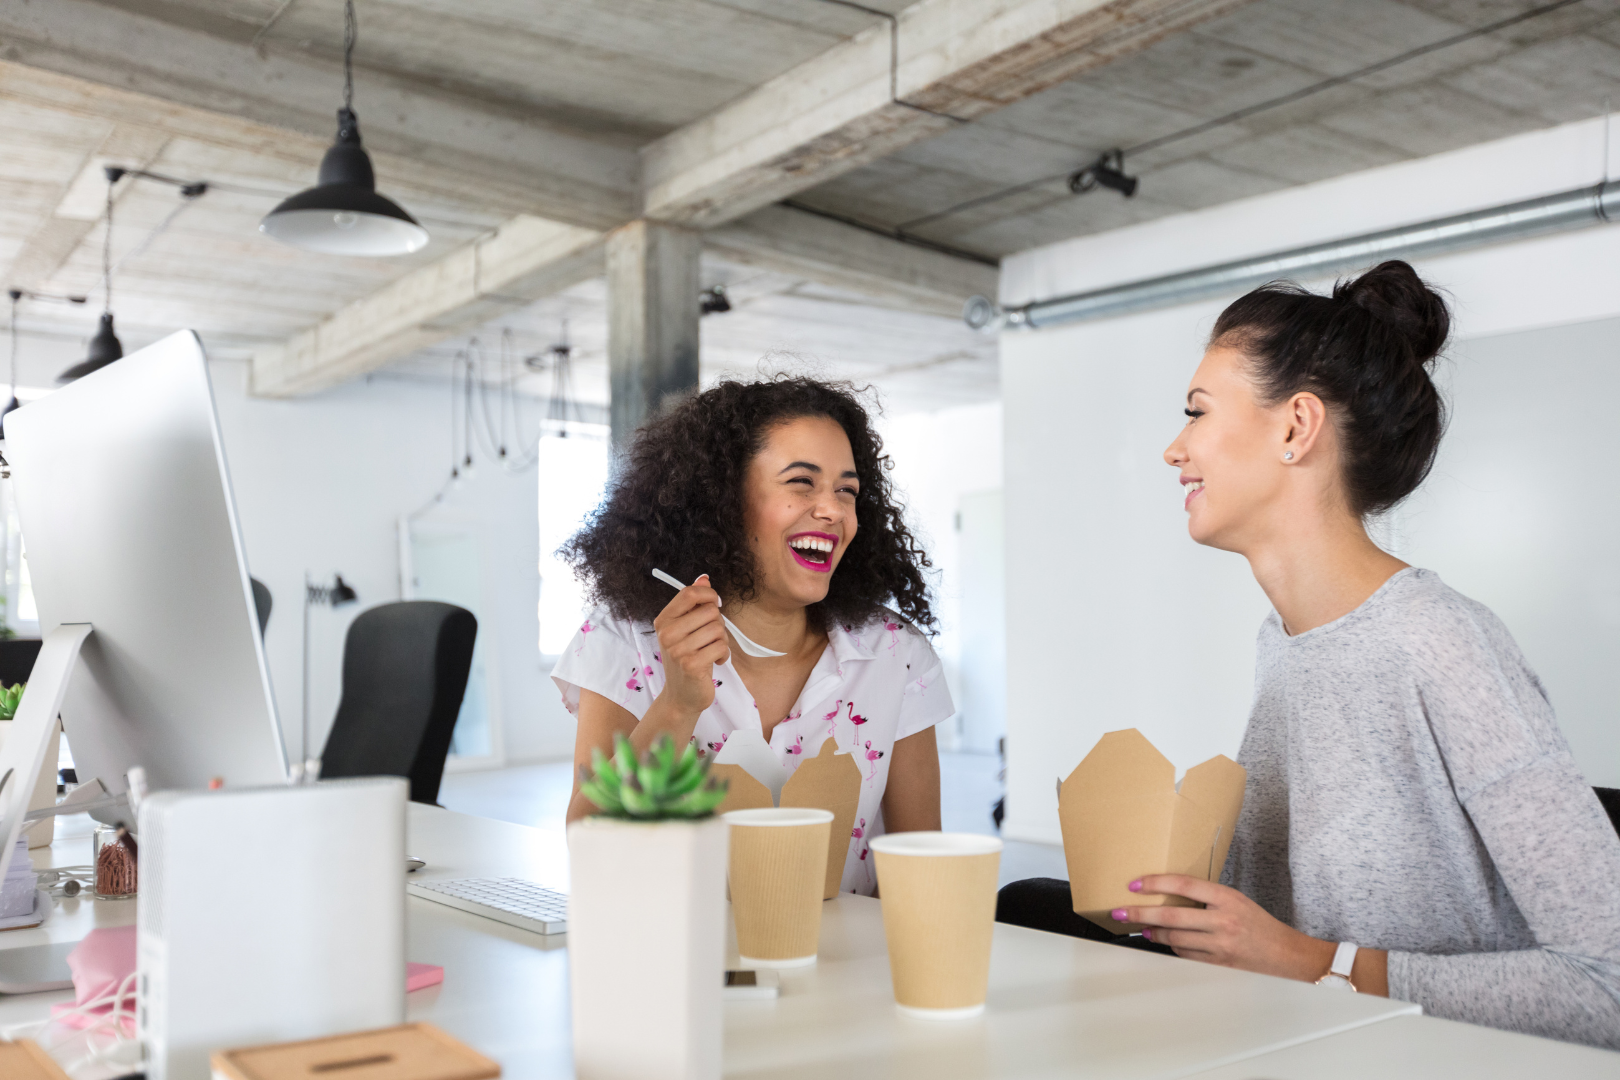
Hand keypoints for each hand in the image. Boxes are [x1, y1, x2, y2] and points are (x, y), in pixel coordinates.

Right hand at [651, 574, 728, 717]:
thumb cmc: (686, 659)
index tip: (716, 606)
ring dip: (722, 641)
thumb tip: (704, 578)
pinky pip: (721, 646)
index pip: (690, 593)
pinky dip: (724, 654)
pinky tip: (715, 662)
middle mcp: (667, 633)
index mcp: (664, 620)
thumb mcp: (686, 629)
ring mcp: (677, 649)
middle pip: (709, 610)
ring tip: (713, 651)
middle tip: (712, 638)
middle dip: (719, 623)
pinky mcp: (691, 664)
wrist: (681, 696)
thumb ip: (694, 604)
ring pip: (718, 628)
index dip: (710, 595)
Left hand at [1114, 875, 1332, 981]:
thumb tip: (1167, 894)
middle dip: (1140, 913)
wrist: (1285, 954)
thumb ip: (1205, 897)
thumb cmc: (1258, 923)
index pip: (1183, 885)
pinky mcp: (1218, 964)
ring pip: (1174, 938)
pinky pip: (1185, 955)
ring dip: (1153, 932)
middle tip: (1120, 912)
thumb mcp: (1235, 900)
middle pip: (1171, 915)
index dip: (1155, 883)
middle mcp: (1222, 920)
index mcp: (1227, 898)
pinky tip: (1165, 941)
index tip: (1134, 885)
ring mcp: (1220, 945)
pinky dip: (1172, 948)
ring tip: (1142, 927)